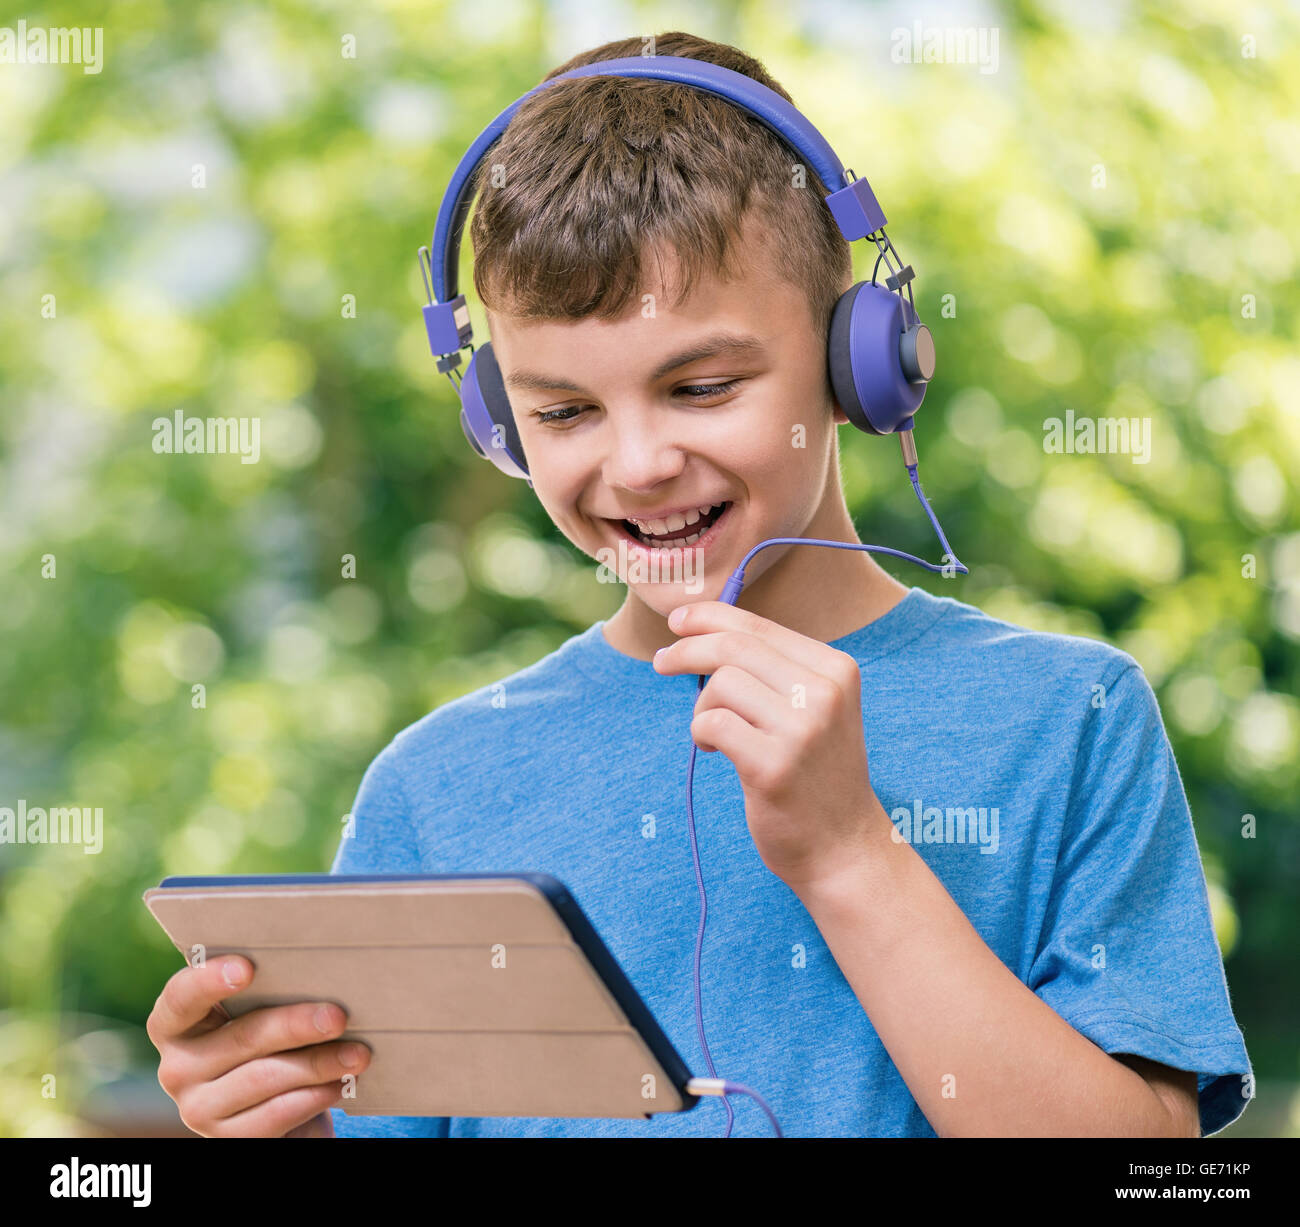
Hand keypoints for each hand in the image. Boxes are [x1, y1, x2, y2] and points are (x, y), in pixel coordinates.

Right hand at [146, 955, 370, 1136]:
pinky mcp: (227, 1138)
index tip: (247, 968)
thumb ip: (271, 992)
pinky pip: (276, 1114)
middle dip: (296, 1025)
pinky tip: (340, 1083)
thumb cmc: (273, 1040)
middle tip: (338, 1017)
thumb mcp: (261, 1012)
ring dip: (318, 1063)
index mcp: (177, 1024)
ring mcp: (198, 1108)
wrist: (280, 1104)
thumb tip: (322, 972)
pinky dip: (314, 1096)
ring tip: (357, 1054)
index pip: (181, 997)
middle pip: (242, 1038)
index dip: (209, 980)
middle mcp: (177, 1067)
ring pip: (265, 1077)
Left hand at [652, 601, 887, 894]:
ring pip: (720, 684)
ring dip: (701, 706)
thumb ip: (774, 670)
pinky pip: (711, 724)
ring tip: (711, 733)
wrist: (844, 847)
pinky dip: (700, 733)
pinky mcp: (774, 766)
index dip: (710, 616)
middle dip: (687, 650)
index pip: (759, 626)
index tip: (678, 620)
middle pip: (733, 647)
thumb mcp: (815, 709)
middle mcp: (825, 692)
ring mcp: (802, 729)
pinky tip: (712, 750)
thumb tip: (703, 629)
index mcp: (836, 669)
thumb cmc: (815, 774)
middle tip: (662, 663)